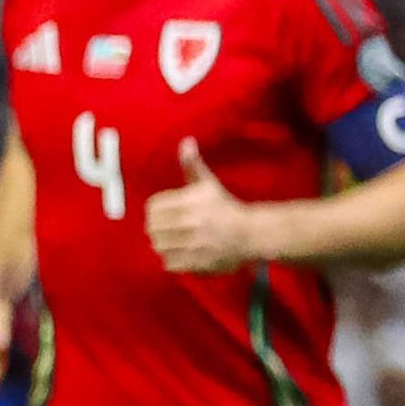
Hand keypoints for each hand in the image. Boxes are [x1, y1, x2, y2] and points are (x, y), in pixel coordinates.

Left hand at [143, 144, 262, 274]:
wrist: (251, 234)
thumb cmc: (224, 206)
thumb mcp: (207, 183)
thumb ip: (192, 164)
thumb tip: (186, 141)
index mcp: (191, 202)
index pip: (153, 208)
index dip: (155, 211)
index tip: (163, 213)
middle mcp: (192, 223)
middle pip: (153, 228)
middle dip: (156, 228)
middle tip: (165, 229)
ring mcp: (195, 244)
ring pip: (159, 246)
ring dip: (162, 244)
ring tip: (171, 241)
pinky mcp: (198, 263)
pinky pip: (170, 263)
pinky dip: (171, 260)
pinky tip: (180, 254)